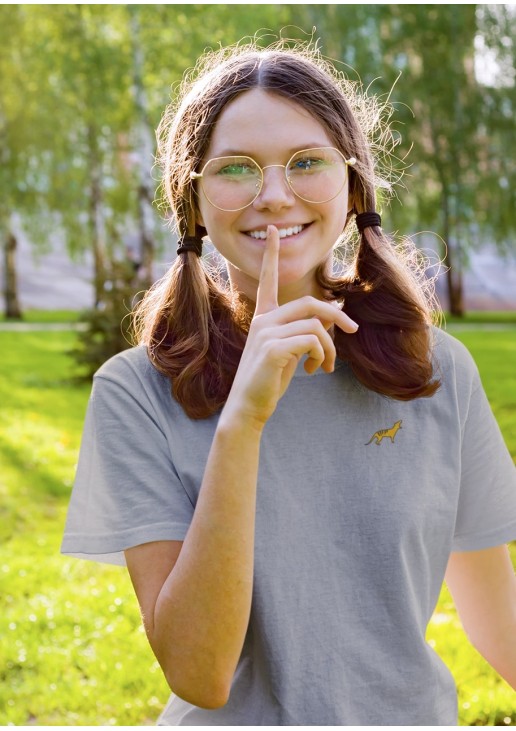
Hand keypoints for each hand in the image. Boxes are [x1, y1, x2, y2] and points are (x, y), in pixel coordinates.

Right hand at [223, 226, 358, 427]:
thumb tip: (333, 323)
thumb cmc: (269, 380)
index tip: (274, 231)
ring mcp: (267, 333)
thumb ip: (304, 333)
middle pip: (310, 303)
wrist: (248, 407)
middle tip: (353, 330)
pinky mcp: (274, 348)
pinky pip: (313, 340)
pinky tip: (313, 370)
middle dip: (336, 315)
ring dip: (331, 347)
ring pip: (316, 326)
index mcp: (264, 318)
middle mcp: (263, 321)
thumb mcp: (288, 352)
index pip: (268, 280)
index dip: (272, 255)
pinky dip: (322, 356)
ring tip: (324, 365)